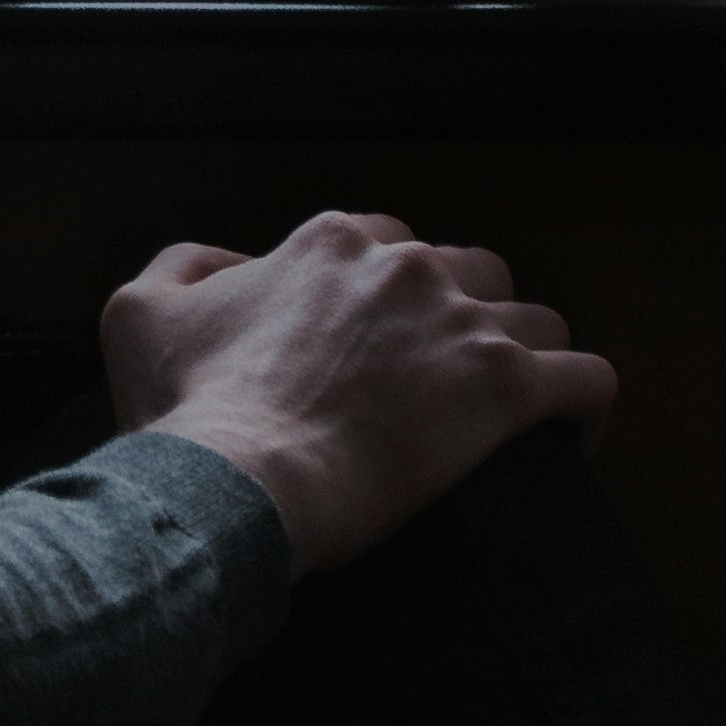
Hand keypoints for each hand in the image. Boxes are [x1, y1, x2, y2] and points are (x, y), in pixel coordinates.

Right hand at [104, 209, 615, 572]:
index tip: (373, 348)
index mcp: (331, 244)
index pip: (385, 242)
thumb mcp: (138, 312)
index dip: (382, 295)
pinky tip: (572, 440)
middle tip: (433, 384)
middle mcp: (407, 266)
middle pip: (468, 271)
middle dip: (459, 317)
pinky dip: (587, 407)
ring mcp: (462, 323)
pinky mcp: (504, 389)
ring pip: (535, 318)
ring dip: (525, 356)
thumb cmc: (187, 409)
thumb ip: (185, 266)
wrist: (238, 483)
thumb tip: (227, 262)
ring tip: (503, 413)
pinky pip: (588, 381)